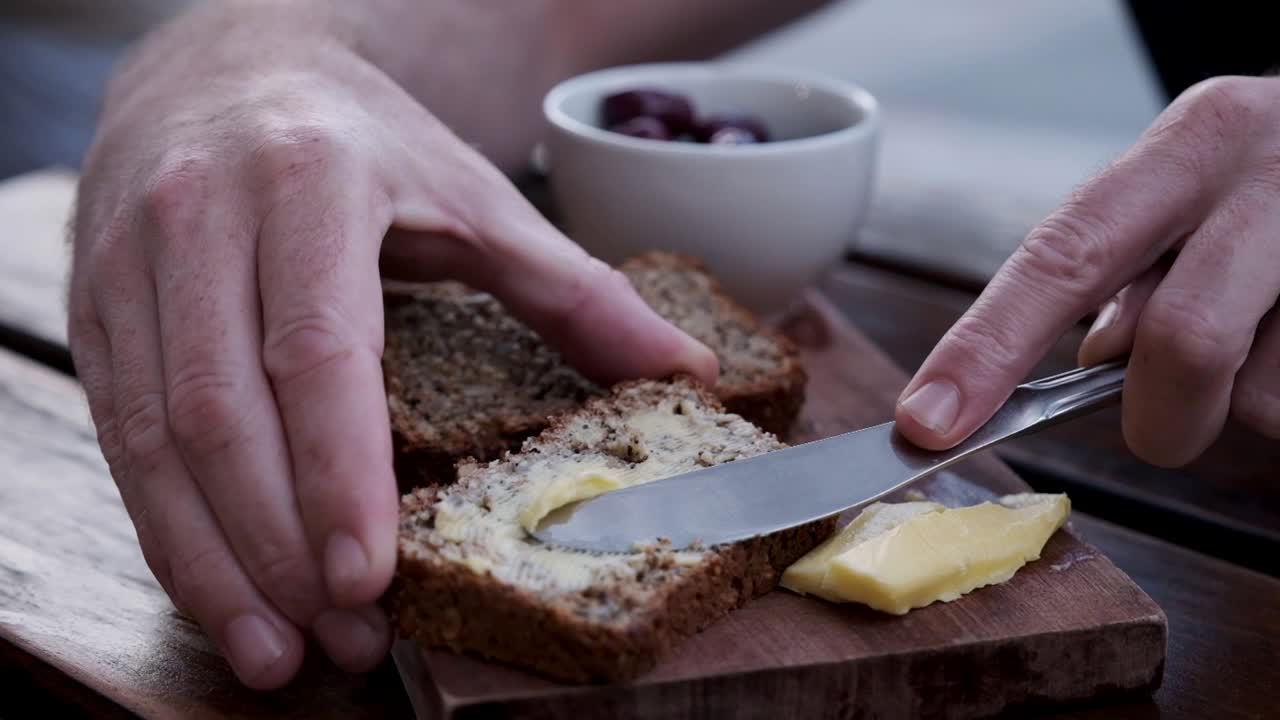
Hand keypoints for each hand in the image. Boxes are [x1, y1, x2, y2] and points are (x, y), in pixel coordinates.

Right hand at [67, 20, 716, 688]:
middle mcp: (198, 220)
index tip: (369, 576)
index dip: (338, 472)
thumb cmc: (361, 140)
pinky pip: (119, 437)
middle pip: (223, 414)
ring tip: (281, 652)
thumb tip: (687, 371)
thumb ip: (575, 288)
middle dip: (281, 548)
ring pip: (153, 441)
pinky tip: (224, 592)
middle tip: (347, 641)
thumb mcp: (474, 193)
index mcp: (309, 184)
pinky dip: (169, 529)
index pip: (315, 348)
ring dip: (215, 563)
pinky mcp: (95, 306)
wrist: (226, 65)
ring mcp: (130, 265)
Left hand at [895, 75, 1279, 465]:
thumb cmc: (1272, 182)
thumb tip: (1094, 360)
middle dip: (1157, 418)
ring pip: (1262, 392)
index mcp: (1190, 145)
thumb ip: (1126, 267)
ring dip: (1247, 401)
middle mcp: (1265, 176)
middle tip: (1161, 424)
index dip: (986, 348)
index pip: (1063, 257)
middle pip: (1179, 344)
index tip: (927, 419)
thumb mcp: (1191, 189)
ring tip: (1268, 336)